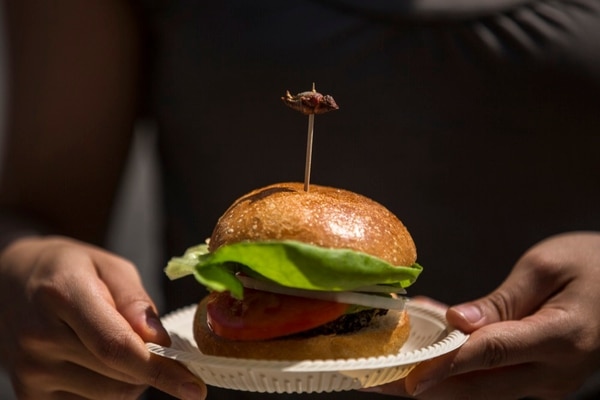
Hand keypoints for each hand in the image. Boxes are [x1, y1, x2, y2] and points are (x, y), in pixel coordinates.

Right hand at [0, 236, 205, 399]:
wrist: (13, 280)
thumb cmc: (71, 268)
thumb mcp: (109, 266)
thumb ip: (135, 301)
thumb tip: (158, 341)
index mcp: (63, 295)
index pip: (116, 346)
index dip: (160, 371)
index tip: (193, 387)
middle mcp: (39, 337)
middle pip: (119, 374)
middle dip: (151, 367)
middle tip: (153, 345)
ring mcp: (29, 370)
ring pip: (110, 395)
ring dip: (131, 378)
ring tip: (117, 345)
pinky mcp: (28, 393)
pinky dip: (109, 388)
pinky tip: (98, 361)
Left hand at [368, 231, 599, 398]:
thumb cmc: (592, 264)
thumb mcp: (546, 267)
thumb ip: (501, 301)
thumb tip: (457, 323)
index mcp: (561, 337)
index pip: (491, 355)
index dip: (445, 366)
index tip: (408, 377)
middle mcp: (554, 372)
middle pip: (479, 386)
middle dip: (425, 384)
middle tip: (378, 380)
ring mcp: (547, 382)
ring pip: (482, 389)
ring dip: (436, 380)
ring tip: (389, 370)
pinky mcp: (539, 380)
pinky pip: (492, 380)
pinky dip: (457, 371)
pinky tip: (426, 354)